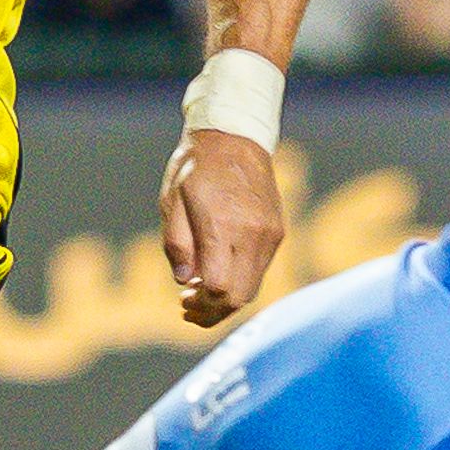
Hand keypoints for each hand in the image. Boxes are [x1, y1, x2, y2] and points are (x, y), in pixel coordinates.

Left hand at [160, 129, 281, 326]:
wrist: (235, 136)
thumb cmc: (196, 166)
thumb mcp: (171, 201)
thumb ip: (177, 244)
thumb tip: (184, 281)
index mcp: (222, 226)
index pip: (219, 288)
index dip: (201, 306)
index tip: (183, 302)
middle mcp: (253, 234)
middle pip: (239, 296)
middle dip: (213, 312)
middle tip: (189, 308)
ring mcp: (269, 234)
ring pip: (252, 287)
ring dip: (227, 299)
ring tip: (200, 293)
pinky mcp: (277, 231)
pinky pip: (260, 269)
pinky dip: (239, 281)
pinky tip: (219, 273)